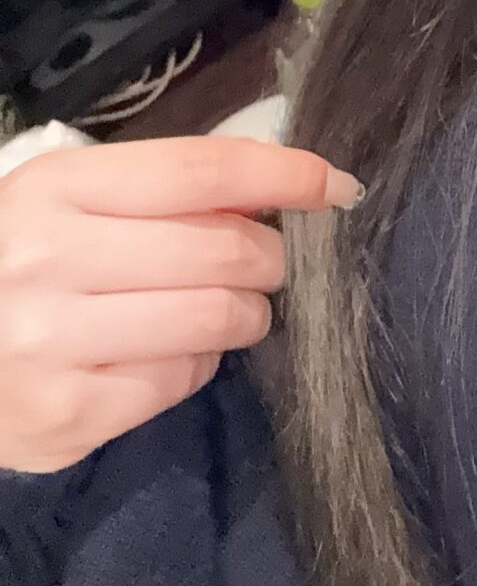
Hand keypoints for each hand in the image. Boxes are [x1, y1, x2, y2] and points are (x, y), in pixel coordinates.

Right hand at [0, 136, 360, 473]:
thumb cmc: (12, 265)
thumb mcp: (65, 203)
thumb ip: (157, 193)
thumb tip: (272, 194)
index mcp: (53, 189)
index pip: (199, 171)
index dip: (282, 174)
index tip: (335, 185)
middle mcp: (49, 260)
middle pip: (224, 250)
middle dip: (270, 258)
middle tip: (267, 265)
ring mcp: (53, 343)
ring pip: (216, 318)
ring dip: (244, 313)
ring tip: (223, 310)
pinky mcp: (67, 415)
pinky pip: (181, 380)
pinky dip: (196, 364)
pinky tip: (167, 353)